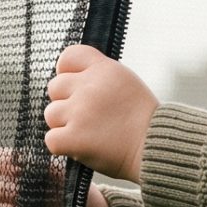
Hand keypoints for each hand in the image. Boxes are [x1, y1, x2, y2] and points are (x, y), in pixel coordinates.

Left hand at [43, 45, 156, 182]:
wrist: (156, 149)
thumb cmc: (144, 121)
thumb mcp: (127, 83)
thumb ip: (99, 76)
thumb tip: (71, 78)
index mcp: (104, 69)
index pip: (68, 57)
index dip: (66, 72)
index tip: (74, 87)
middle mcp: (89, 86)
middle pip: (54, 87)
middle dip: (66, 103)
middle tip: (87, 118)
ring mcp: (80, 112)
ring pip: (51, 114)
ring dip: (64, 126)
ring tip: (88, 134)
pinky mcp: (73, 137)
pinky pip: (51, 139)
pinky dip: (63, 146)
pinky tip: (81, 147)